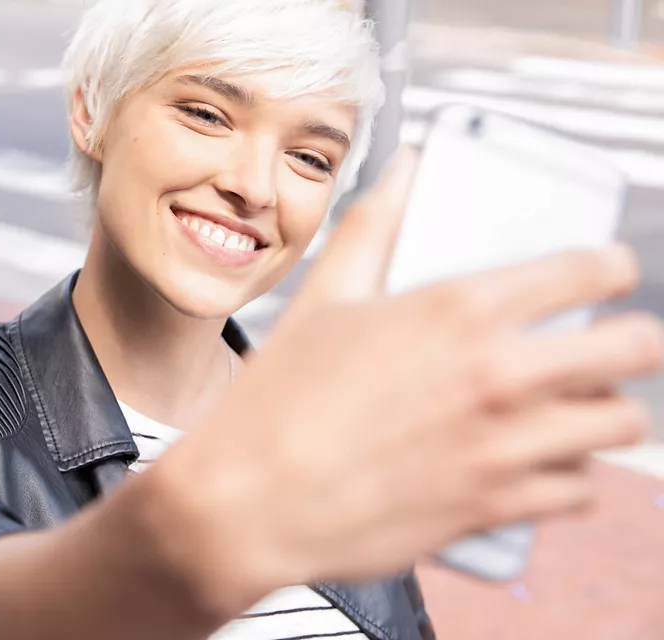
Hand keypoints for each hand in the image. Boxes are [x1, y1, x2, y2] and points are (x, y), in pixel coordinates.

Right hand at [141, 148, 663, 619]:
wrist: (249, 502)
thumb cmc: (278, 402)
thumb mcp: (322, 299)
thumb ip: (372, 227)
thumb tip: (405, 169)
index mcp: (460, 309)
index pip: (591, 269)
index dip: (612, 267)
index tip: (606, 275)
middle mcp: (499, 375)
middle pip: (635, 348)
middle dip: (630, 342)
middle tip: (604, 347)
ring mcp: (504, 446)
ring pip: (618, 425)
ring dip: (603, 413)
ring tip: (574, 409)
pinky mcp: (496, 507)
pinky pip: (581, 492)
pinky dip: (572, 477)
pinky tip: (544, 464)